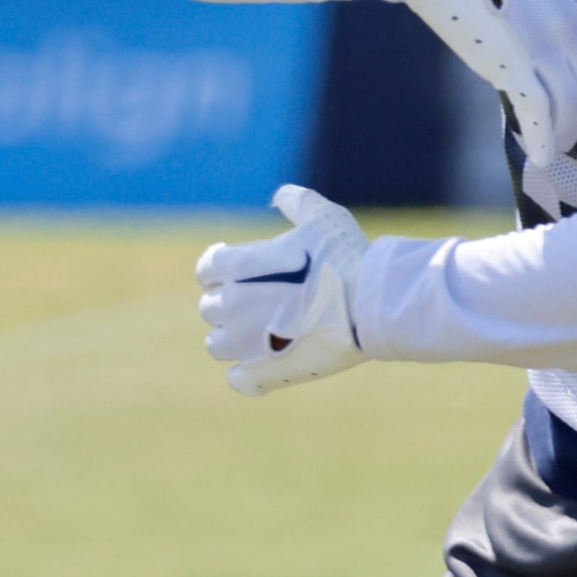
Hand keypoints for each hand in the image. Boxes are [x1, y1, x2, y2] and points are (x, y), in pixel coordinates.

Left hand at [196, 185, 369, 396]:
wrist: (371, 304)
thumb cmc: (346, 258)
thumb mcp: (321, 217)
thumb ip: (297, 202)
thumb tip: (283, 195)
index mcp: (234, 267)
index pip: (206, 268)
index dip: (219, 268)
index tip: (235, 270)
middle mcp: (231, 305)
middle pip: (209, 307)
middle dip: (228, 303)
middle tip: (258, 301)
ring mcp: (246, 343)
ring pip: (217, 345)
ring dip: (231, 340)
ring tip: (258, 334)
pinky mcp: (267, 372)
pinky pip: (240, 381)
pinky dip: (248, 376)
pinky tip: (263, 368)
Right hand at [396, 0, 576, 165]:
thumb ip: (550, 5)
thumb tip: (559, 35)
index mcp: (574, 1)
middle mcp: (570, 23)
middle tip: (569, 134)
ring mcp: (545, 43)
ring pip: (568, 101)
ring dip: (564, 130)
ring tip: (554, 147)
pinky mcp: (515, 62)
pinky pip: (538, 108)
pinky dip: (542, 137)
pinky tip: (541, 157)